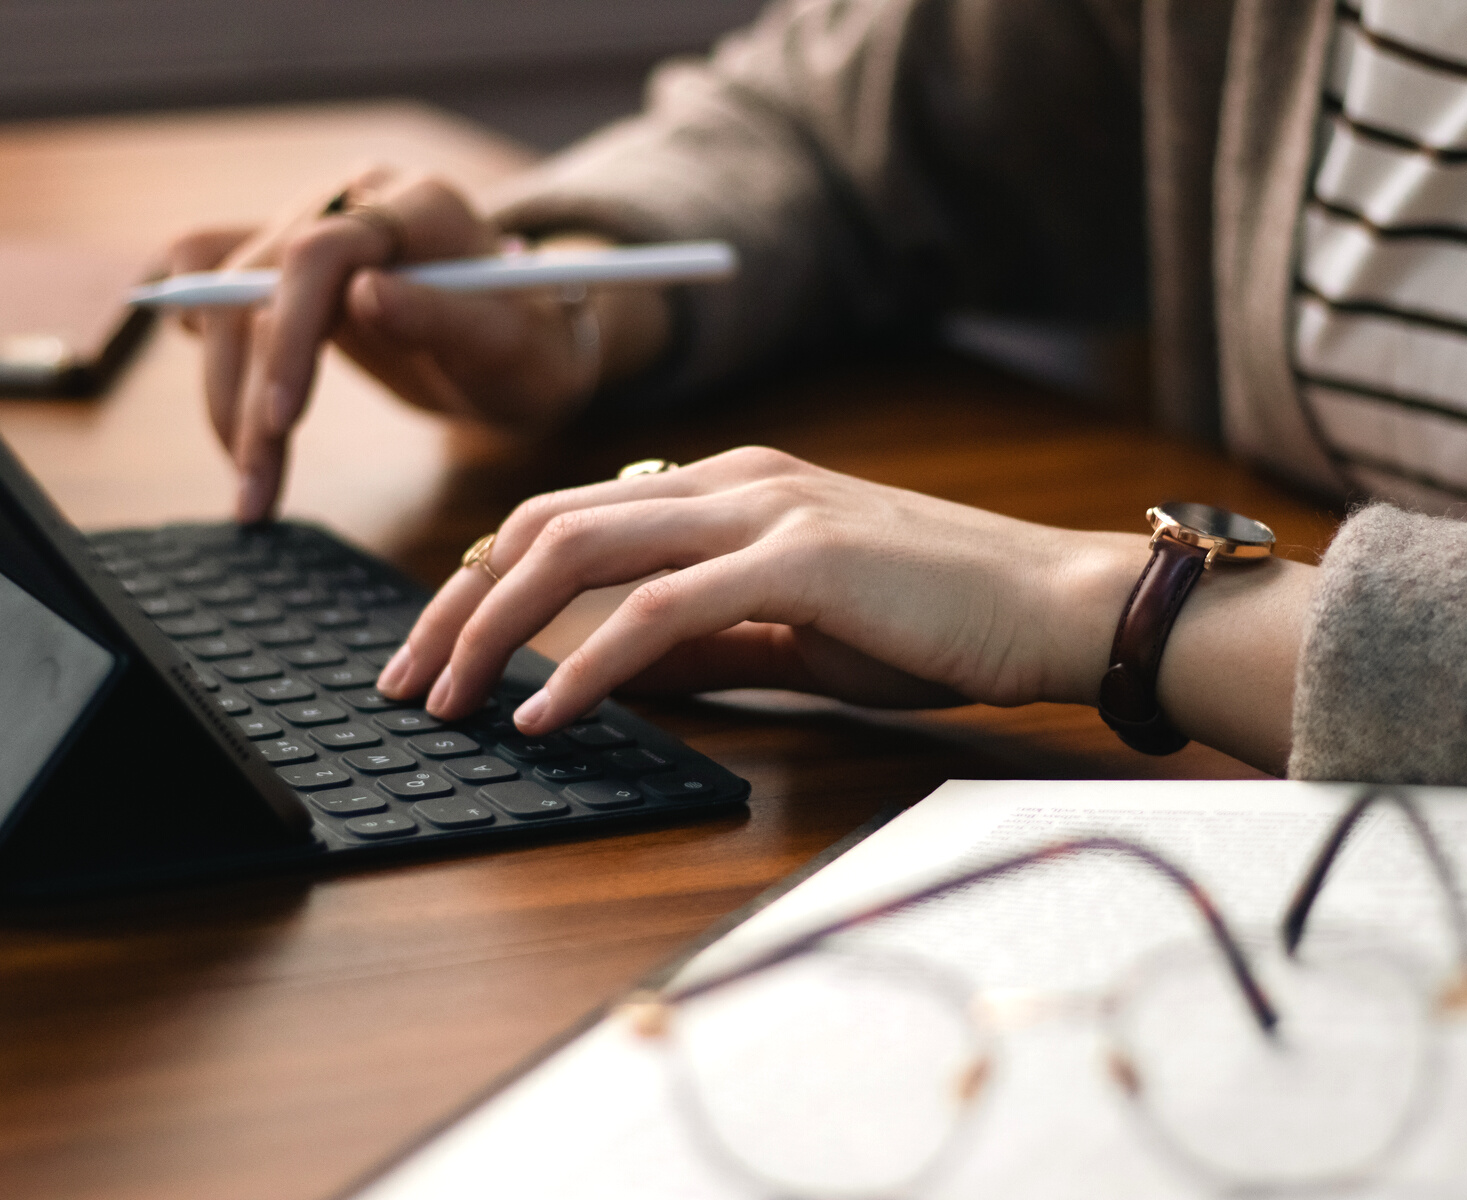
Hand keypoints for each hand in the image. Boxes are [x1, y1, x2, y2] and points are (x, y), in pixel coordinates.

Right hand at [161, 169, 671, 522]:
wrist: (519, 349)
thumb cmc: (527, 351)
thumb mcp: (511, 348)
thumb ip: (445, 317)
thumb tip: (363, 293)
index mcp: (418, 206)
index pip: (320, 251)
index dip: (290, 335)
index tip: (282, 422)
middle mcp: (353, 201)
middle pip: (257, 283)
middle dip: (248, 395)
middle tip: (257, 492)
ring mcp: (310, 225)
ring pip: (222, 296)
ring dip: (222, 394)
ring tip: (251, 485)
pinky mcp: (283, 264)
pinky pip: (212, 287)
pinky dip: (209, 352)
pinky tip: (229, 416)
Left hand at [377, 446, 1153, 725]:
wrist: (1058, 605)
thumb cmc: (940, 621)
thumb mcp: (799, 634)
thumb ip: (705, 644)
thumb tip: (611, 675)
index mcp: (730, 488)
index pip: (570, 516)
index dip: (488, 580)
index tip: (443, 648)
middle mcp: (733, 480)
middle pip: (544, 523)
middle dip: (456, 603)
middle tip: (408, 679)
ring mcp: (763, 508)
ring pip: (580, 550)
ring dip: (494, 629)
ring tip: (449, 700)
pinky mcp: (798, 557)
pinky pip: (656, 610)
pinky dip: (584, 662)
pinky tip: (543, 712)